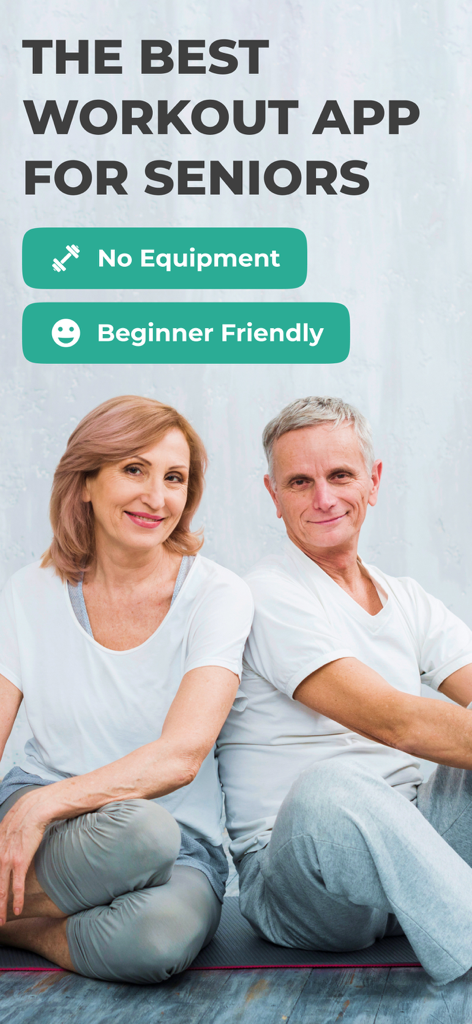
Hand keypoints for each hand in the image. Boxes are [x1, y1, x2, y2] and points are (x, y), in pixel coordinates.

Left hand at [0, 791, 46, 923]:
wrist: (38, 808)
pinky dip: (17, 899)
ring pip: (1, 889)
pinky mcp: (20, 861)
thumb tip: (7, 842)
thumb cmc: (27, 815)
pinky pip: (17, 885)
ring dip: (0, 907)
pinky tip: (17, 910)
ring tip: (1, 921)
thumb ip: (4, 837)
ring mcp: (7, 858)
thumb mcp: (9, 826)